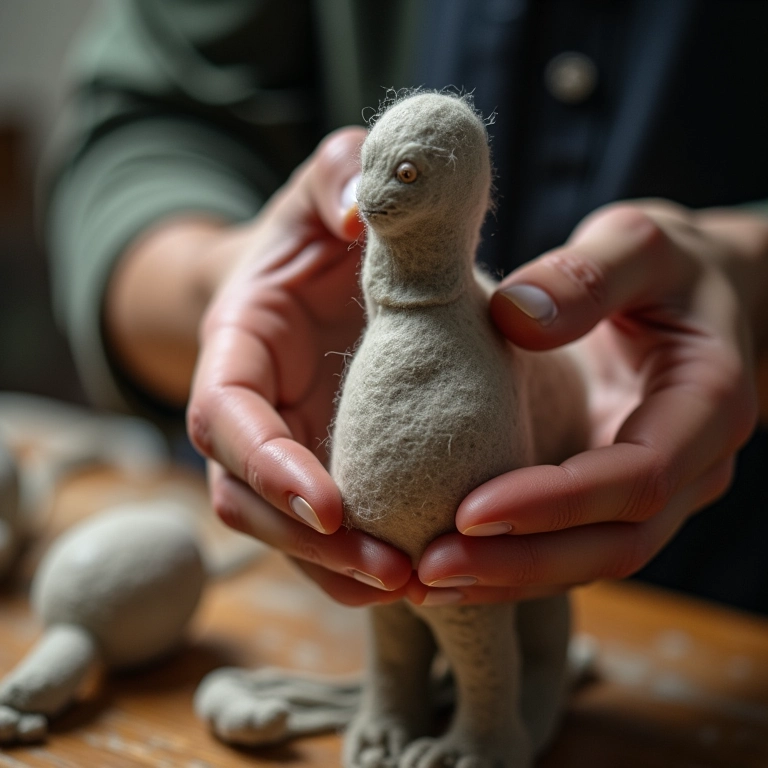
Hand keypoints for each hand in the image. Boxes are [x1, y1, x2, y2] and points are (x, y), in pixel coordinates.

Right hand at [186, 128, 412, 604]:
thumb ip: (339, 179)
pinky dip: (359, 566)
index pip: (223, 418)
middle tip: (393, 569)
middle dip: (308, 543)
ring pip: (285, 532)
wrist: (319, 272)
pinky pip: (330, 534)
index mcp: (236, 347)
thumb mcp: (327, 186)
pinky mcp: (324, 471)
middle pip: (247, 498)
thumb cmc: (318, 229)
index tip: (329, 504)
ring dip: (339, 569)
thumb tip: (363, 211)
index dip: (265, 464)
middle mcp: (250, 412)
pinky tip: (420, 580)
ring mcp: (285, 449)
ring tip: (415, 586)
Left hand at [415, 201, 767, 603]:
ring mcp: (658, 489)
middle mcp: (692, 464)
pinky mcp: (618, 494)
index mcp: (709, 404)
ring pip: (591, 559)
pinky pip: (570, 543)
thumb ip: (588, 274)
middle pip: (615, 544)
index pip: (639, 478)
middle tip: (431, 568)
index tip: (470, 509)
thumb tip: (514, 315)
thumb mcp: (638, 242)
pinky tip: (451, 563)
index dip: (556, 502)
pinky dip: (514, 559)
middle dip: (523, 562)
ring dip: (511, 576)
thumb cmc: (672, 264)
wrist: (702, 294)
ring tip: (427, 579)